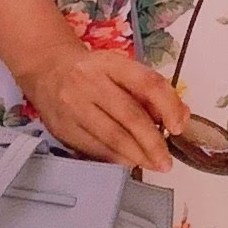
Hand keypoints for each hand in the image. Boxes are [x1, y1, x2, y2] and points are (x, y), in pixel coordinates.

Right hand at [21, 25, 188, 180]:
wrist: (46, 68)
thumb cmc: (91, 71)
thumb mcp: (121, 69)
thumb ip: (151, 91)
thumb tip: (181, 116)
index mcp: (111, 63)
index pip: (147, 83)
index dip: (168, 106)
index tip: (177, 127)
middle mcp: (90, 82)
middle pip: (130, 116)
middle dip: (153, 143)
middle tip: (166, 161)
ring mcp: (74, 105)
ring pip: (112, 136)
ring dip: (137, 156)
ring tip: (152, 164)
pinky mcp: (63, 127)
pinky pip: (94, 148)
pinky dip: (116, 159)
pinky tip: (128, 162)